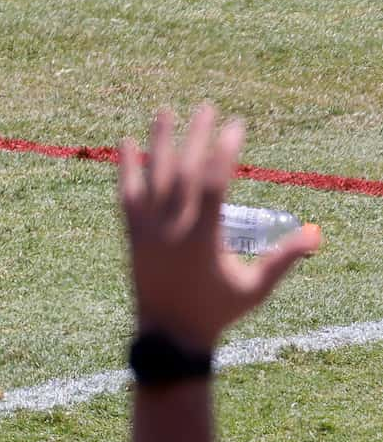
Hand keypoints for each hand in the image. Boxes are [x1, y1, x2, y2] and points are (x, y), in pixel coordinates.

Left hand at [119, 104, 317, 354]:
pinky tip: (127, 141)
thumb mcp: (255, 288)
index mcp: (204, 237)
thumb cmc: (218, 311)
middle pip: (183, 171)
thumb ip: (283, 259)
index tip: (236, 125)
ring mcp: (148, 229)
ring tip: (165, 110)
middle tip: (207, 107)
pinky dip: (126, 167)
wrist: (169, 333)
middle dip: (196, 136)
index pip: (213, 182)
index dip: (224, 151)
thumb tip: (315, 233)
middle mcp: (172, 228)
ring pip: (151, 176)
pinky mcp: (131, 233)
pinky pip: (126, 194)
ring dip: (159, 141)